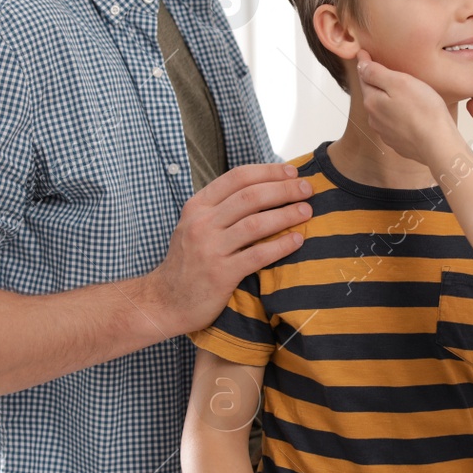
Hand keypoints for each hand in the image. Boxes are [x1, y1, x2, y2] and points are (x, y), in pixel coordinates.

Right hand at [143, 163, 312, 337]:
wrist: (165, 301)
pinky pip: (257, 255)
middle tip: (308, 189)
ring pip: (256, 223)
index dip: (268, 171)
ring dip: (287, 214)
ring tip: (307, 211)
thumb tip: (263, 189)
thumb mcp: (195, 226)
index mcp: (197, 206)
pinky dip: (281, 246)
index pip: (237, 178)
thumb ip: (221, 208)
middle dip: (283, 189)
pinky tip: (297, 240)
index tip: (292, 172)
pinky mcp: (220, 274)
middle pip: (250, 197)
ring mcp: (209, 248)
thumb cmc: (189, 262)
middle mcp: (201, 223)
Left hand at [355, 50, 461, 165]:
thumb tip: (361, 65)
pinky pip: (395, 124)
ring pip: (384, 111)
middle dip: (376, 83)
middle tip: (381, 69)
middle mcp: (374, 119)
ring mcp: (386, 133)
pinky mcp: (399, 142)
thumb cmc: (423, 110)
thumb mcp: (399, 82)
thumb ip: (377, 73)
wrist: (438, 144)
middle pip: (373, 94)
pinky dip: (399, 116)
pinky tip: (410, 113)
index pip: (364, 77)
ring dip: (388, 101)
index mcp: (372, 101)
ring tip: (399, 92)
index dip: (365, 63)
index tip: (363, 52)